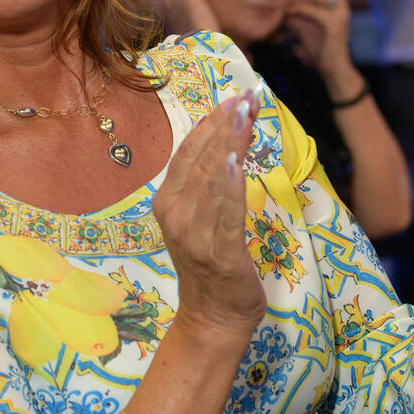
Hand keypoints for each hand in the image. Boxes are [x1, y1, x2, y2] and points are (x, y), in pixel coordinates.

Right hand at [153, 88, 265, 339]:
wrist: (213, 316)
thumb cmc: (210, 266)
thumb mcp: (199, 218)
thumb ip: (207, 185)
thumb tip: (226, 144)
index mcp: (166, 202)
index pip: (187, 152)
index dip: (210, 123)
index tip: (233, 98)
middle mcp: (174, 214)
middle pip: (200, 160)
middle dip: (225, 125)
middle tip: (247, 96)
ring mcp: (193, 233)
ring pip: (212, 179)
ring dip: (231, 143)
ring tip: (246, 115)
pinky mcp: (218, 251)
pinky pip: (226, 211)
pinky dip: (230, 184)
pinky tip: (238, 160)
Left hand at [283, 0, 352, 76]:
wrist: (330, 68)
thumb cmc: (316, 46)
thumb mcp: (303, 22)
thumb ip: (296, 8)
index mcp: (338, 1)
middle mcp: (343, 4)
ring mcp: (342, 14)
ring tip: (285, 2)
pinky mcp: (336, 26)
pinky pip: (315, 10)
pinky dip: (299, 9)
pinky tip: (288, 14)